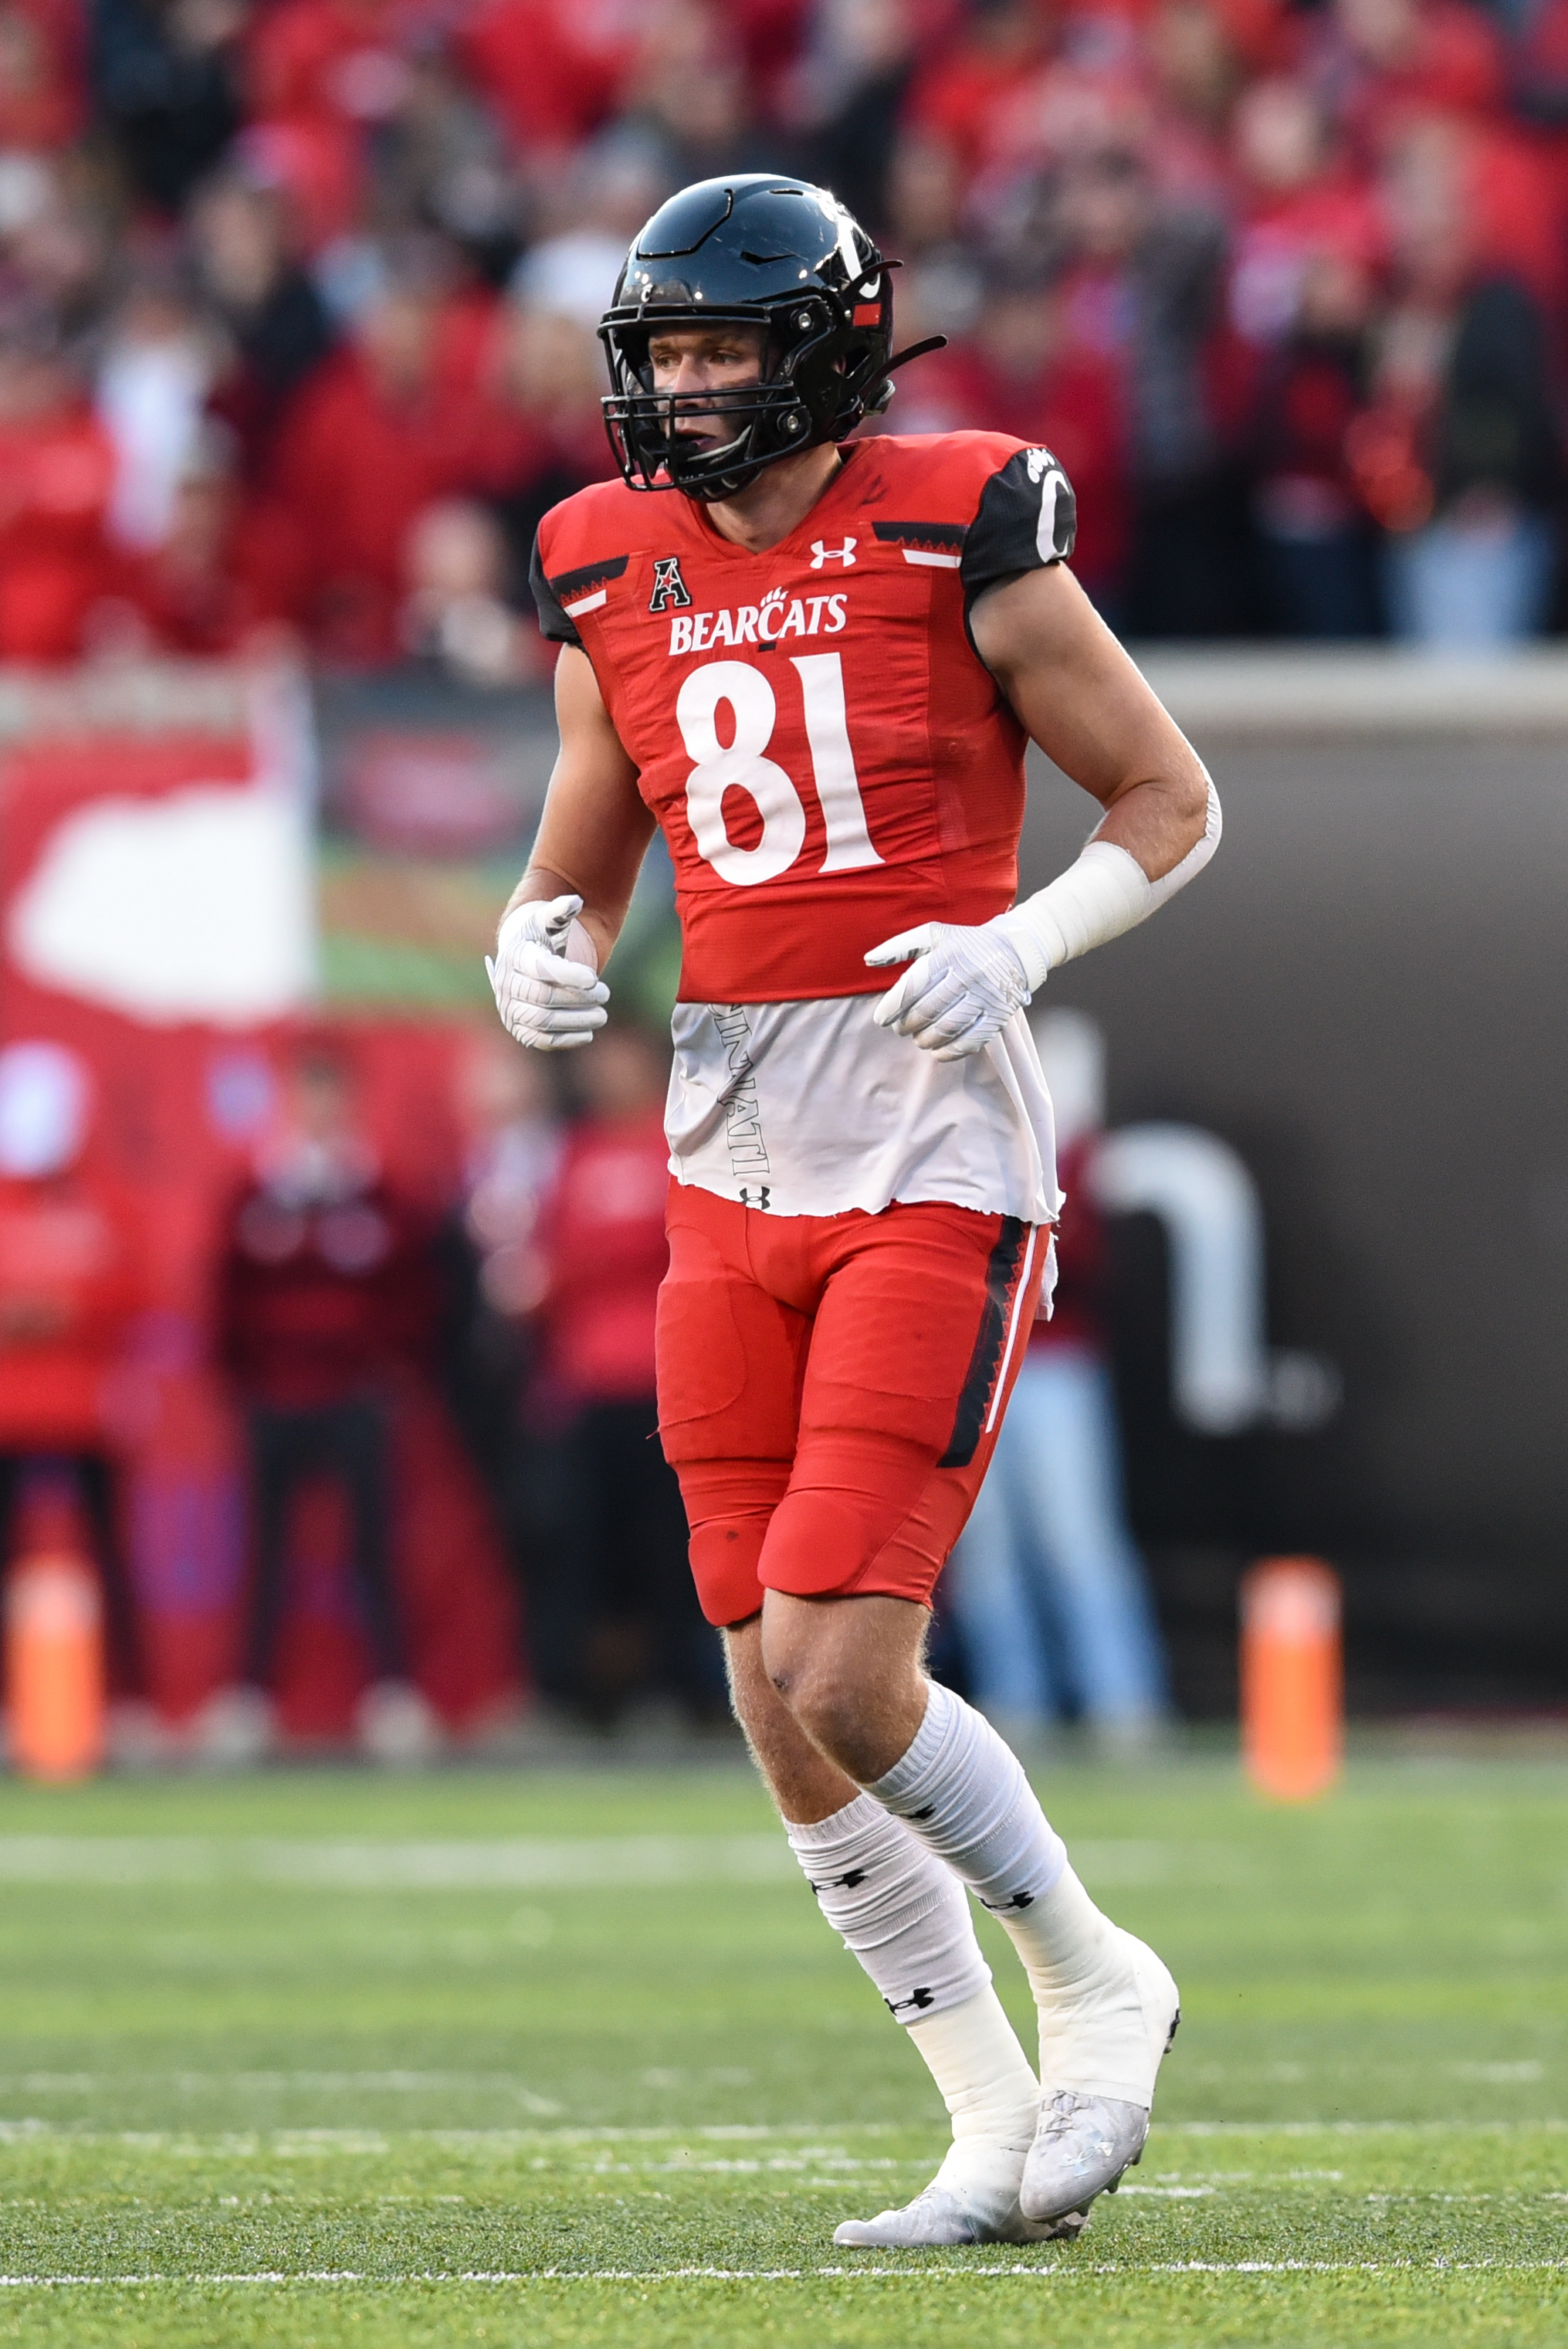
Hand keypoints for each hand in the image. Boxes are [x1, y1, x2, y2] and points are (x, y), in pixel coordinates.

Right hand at [486, 893, 608, 1050]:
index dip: (569, 976)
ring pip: (544, 1021)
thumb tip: (575, 901)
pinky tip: (588, 1033)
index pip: (541, 970)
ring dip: (577, 1020)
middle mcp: (507, 985)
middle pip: (545, 998)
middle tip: (605, 994)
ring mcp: (511, 1009)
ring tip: (602, 1015)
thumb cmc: (542, 937)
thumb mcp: (549, 920)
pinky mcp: (520, 1029)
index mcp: (516, 956)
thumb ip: (560, 910)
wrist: (524, 958)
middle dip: (579, 998)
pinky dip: (566, 1039)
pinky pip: (541, 1040)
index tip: (593, 978)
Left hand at [865, 919, 1033, 1060]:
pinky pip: (971, 1041)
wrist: (1015, 950)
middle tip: (901, 1029)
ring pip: (947, 1028)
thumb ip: (899, 946)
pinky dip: (950, 1052)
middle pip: (928, 1010)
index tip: (881, 1019)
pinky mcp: (998, 1016)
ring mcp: (985, 997)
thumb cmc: (965, 944)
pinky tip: (937, 1051)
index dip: (892, 1007)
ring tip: (918, 1038)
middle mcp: (968, 975)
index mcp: (948, 955)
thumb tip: (868, 960)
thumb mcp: (933, 935)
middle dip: (907, 1025)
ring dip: (925, 1039)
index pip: (913, 986)